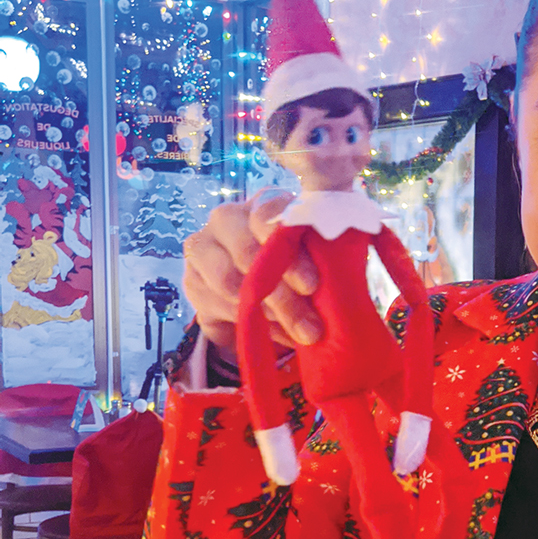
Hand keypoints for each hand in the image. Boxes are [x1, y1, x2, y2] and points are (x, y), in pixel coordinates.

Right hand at [182, 190, 321, 354]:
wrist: (254, 300)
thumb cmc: (295, 271)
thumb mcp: (315, 261)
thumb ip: (327, 260)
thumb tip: (346, 283)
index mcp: (265, 205)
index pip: (269, 211)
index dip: (289, 248)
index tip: (312, 284)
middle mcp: (228, 218)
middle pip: (248, 250)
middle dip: (282, 294)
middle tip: (311, 326)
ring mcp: (204, 246)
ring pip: (231, 282)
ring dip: (269, 314)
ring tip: (298, 334)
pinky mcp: (191, 280)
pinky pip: (218, 304)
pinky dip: (250, 323)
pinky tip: (275, 334)